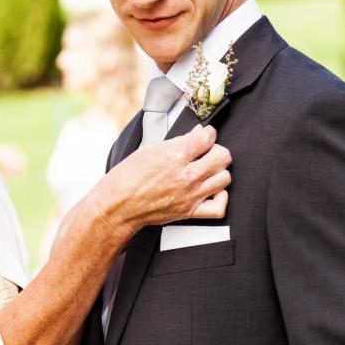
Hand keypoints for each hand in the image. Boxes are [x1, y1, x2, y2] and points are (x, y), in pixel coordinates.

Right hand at [91, 124, 231, 237]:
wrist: (119, 205)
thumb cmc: (128, 177)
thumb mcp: (150, 149)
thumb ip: (178, 141)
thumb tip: (196, 133)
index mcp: (175, 156)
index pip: (208, 137)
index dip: (208, 133)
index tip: (205, 136)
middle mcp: (187, 175)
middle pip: (223, 156)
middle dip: (216, 150)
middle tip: (207, 153)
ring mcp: (191, 195)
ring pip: (225, 178)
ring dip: (218, 172)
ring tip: (207, 171)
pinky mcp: (189, 211)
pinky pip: (219, 207)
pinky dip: (220, 198)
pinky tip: (211, 191)